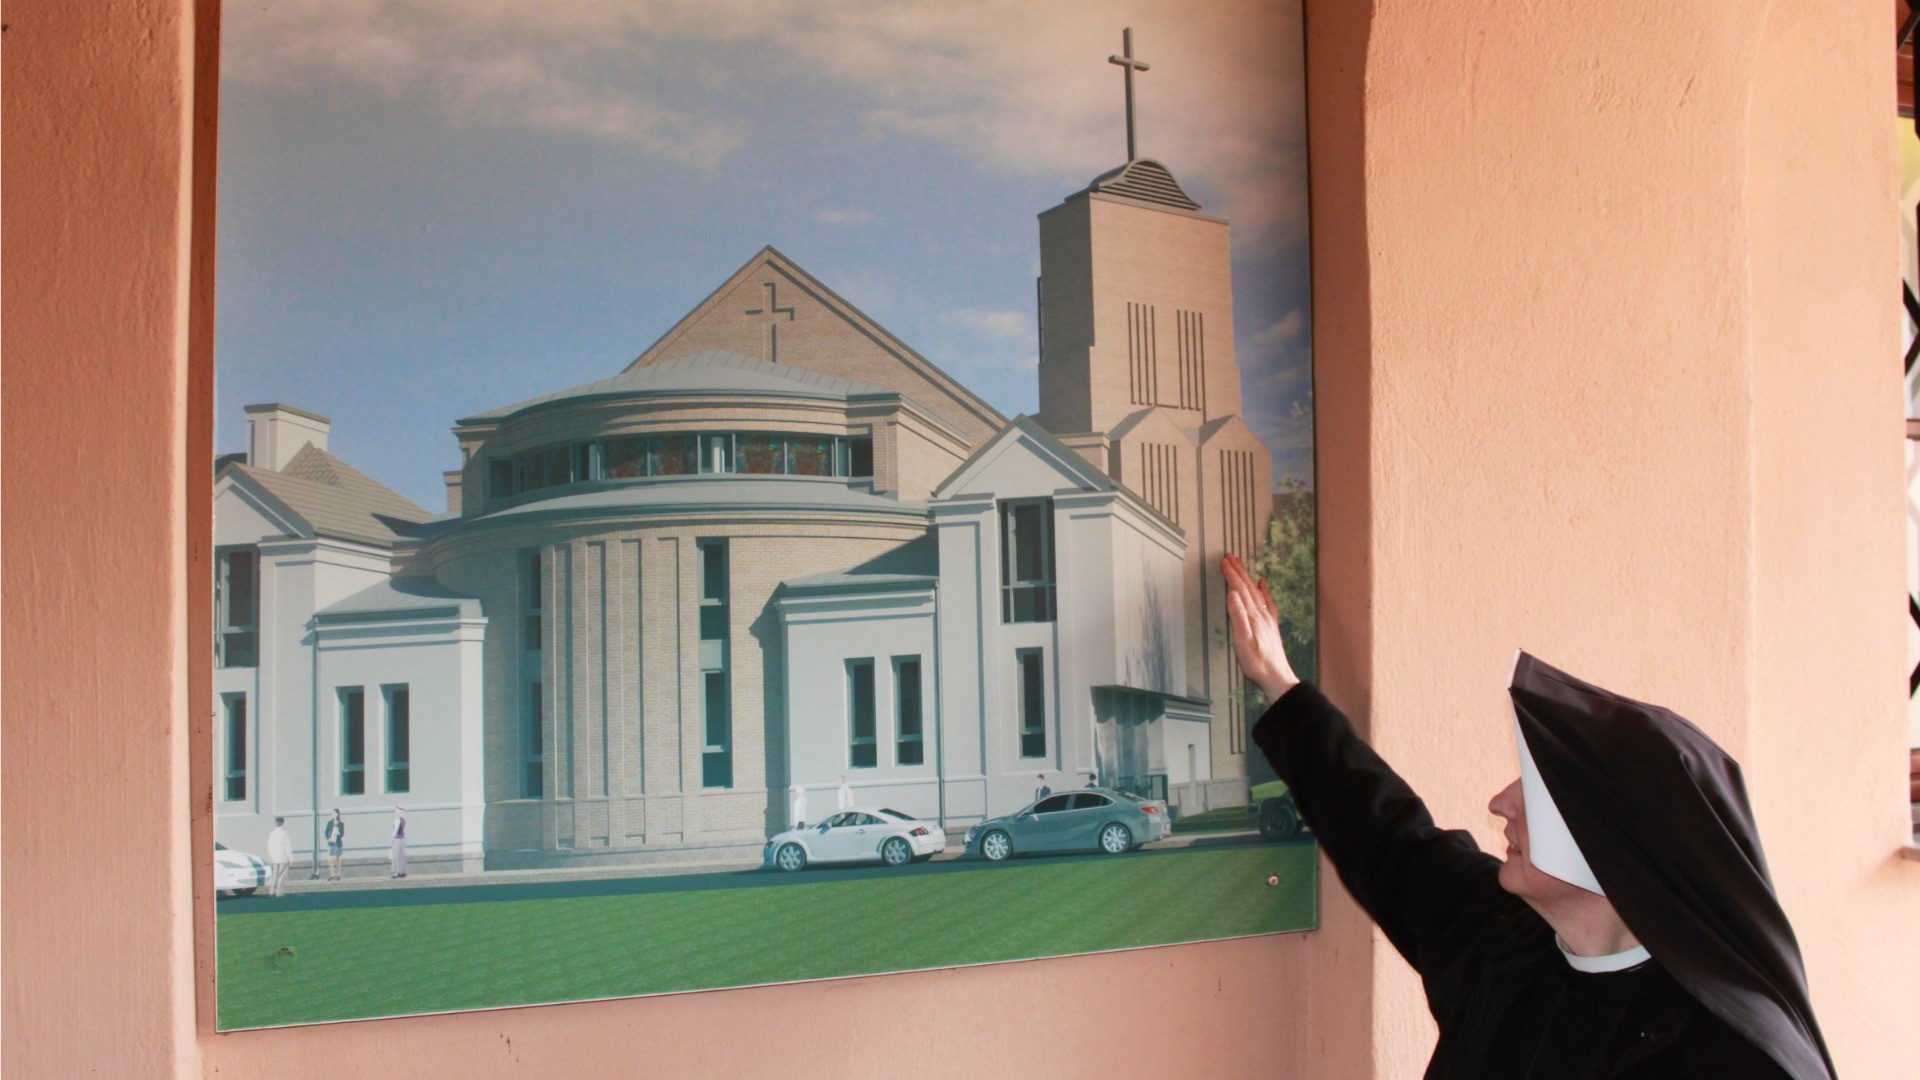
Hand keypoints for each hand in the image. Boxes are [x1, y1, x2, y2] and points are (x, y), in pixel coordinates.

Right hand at [1221, 553, 1299, 700]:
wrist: (1277, 677)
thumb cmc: (1257, 663)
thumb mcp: (1242, 642)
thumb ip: (1237, 617)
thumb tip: (1232, 594)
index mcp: (1253, 616)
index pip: (1240, 590)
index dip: (1231, 574)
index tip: (1223, 561)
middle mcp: (1262, 614)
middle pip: (1249, 587)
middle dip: (1238, 570)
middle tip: (1230, 556)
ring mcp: (1268, 619)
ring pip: (1257, 591)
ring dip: (1248, 577)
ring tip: (1241, 565)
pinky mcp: (1271, 625)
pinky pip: (1267, 602)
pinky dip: (1264, 591)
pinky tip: (1263, 584)